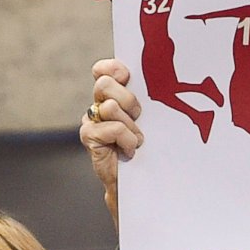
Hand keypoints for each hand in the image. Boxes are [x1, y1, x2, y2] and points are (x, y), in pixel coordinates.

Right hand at [81, 59, 142, 202]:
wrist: (138, 180)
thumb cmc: (147, 146)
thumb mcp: (150, 117)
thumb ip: (146, 97)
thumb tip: (160, 77)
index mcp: (111, 95)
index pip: (102, 70)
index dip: (112, 69)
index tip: (127, 77)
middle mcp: (97, 105)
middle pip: (104, 84)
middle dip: (127, 100)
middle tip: (138, 116)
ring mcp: (91, 121)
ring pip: (109, 106)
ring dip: (130, 125)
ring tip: (137, 139)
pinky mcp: (89, 137)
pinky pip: (112, 128)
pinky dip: (126, 139)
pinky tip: (129, 150)